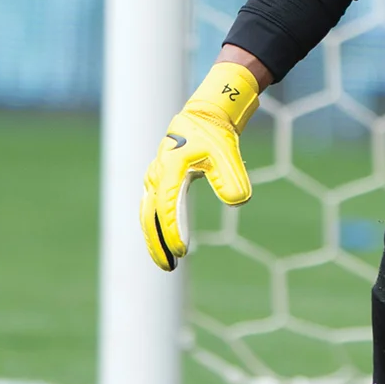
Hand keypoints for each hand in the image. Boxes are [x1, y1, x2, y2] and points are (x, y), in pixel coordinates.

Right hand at [138, 62, 259, 270]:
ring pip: (147, 214)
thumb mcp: (228, 154)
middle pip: (149, 216)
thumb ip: (232, 177)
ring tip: (166, 262)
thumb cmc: (217, 134)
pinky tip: (165, 244)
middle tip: (168, 267)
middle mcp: (157, 175)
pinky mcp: (158, 181)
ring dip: (153, 238)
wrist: (205, 116)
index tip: (182, 251)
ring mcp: (154, 178)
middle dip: (157, 243)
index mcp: (170, 168)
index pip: (167, 206)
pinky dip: (155, 227)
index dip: (172, 230)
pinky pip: (151, 209)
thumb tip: (237, 201)